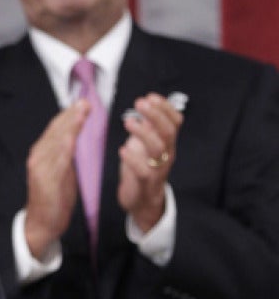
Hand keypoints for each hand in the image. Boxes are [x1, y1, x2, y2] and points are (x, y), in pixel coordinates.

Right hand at [24, 100, 89, 258]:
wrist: (41, 224)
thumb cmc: (53, 198)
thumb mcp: (61, 172)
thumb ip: (66, 155)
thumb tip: (76, 138)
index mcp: (42, 153)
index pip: (56, 129)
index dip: (69, 115)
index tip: (83, 103)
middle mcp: (38, 156)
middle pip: (56, 130)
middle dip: (71, 115)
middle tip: (86, 101)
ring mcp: (40, 167)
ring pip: (56, 141)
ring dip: (70, 125)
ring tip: (81, 111)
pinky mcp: (45, 179)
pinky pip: (57, 159)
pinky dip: (65, 145)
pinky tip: (72, 136)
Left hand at [118, 93, 183, 231]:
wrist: (143, 202)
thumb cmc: (142, 168)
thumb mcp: (146, 145)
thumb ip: (149, 127)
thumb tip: (147, 103)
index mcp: (167, 144)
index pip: (174, 122)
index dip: (165, 108)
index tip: (151, 96)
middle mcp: (166, 154)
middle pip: (168, 132)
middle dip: (156, 115)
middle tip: (140, 102)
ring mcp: (157, 169)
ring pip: (158, 149)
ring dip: (144, 133)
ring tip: (128, 121)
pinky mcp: (145, 183)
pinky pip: (143, 171)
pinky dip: (133, 159)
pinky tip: (123, 149)